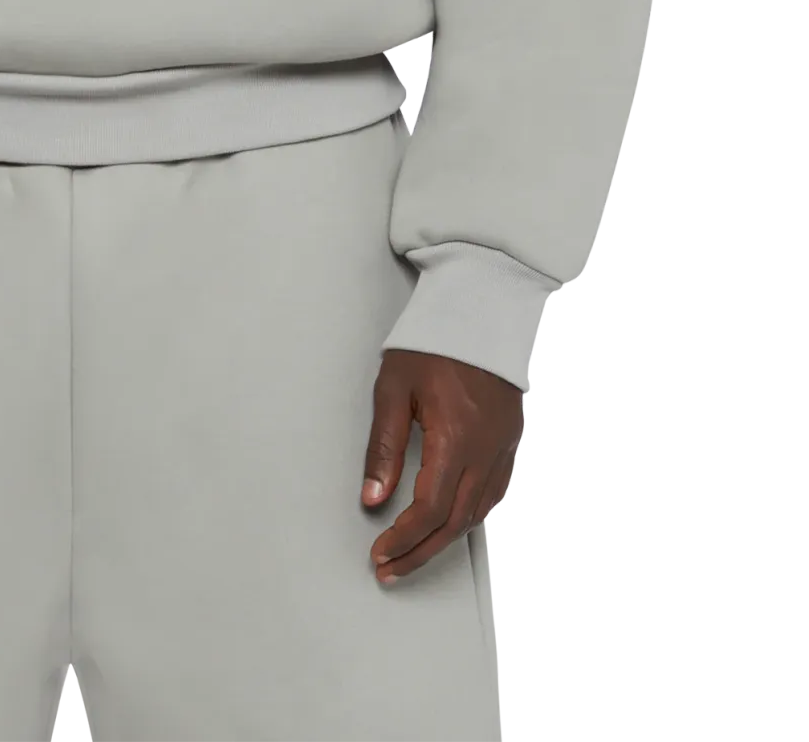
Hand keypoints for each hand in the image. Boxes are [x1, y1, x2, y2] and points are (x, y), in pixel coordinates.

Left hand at [360, 348, 522, 582]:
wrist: (480, 312)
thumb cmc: (432, 345)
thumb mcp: (394, 388)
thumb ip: (384, 447)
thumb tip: (372, 498)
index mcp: (456, 439)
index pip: (429, 510)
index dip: (402, 539)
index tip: (379, 554)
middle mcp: (485, 452)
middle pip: (454, 523)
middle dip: (419, 552)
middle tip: (389, 569)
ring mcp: (502, 449)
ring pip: (476, 514)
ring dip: (443, 539)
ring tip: (412, 552)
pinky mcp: (509, 442)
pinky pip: (492, 494)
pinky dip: (468, 516)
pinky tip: (449, 522)